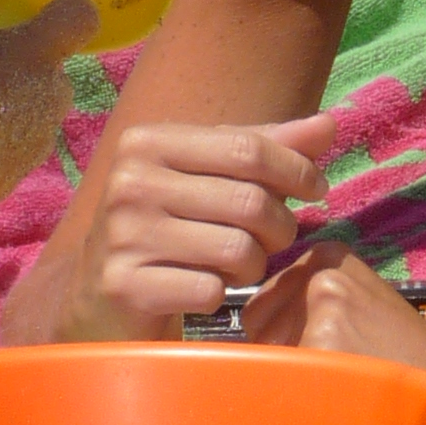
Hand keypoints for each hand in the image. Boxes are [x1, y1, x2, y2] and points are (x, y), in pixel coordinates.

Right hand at [0, 0, 101, 208]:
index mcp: (41, 46)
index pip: (78, 18)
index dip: (65, 18)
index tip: (48, 19)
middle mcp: (53, 94)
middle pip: (54, 82)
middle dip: (27, 82)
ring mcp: (36, 143)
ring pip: (31, 130)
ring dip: (5, 126)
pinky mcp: (7, 182)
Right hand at [4, 113, 334, 341]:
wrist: (98, 300)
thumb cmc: (168, 229)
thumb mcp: (210, 178)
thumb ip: (266, 149)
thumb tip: (328, 124)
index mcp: (148, 143)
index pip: (248, 147)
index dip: (297, 170)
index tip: (316, 190)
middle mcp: (129, 182)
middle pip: (250, 201)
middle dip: (279, 227)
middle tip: (273, 240)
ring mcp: (123, 235)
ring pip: (238, 249)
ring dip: (253, 266)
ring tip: (237, 267)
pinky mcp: (125, 286)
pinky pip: (212, 290)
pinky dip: (221, 296)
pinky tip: (205, 292)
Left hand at [240, 243, 425, 379]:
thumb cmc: (395, 348)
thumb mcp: (354, 298)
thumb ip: (303, 298)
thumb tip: (241, 321)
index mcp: (326, 253)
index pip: (262, 303)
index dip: (282, 338)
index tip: (321, 350)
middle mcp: (320, 270)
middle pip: (257, 325)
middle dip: (281, 354)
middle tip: (333, 365)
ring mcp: (321, 302)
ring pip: (266, 351)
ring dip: (291, 374)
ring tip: (341, 374)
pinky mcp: (322, 338)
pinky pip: (283, 374)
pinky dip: (300, 391)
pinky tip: (341, 388)